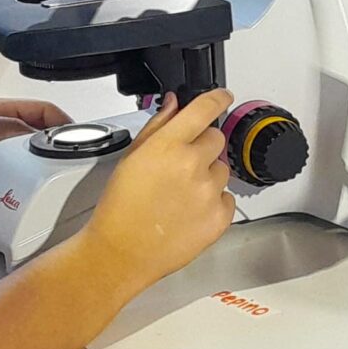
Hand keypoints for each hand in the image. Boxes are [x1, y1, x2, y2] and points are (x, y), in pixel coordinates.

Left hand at [0, 98, 72, 195]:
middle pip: (39, 133)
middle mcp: (0, 128)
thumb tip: (40, 135)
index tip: (76, 136)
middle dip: (56, 143)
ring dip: (42, 162)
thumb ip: (11, 129)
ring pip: (29, 155)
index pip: (42, 111)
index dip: (62, 121)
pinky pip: (16, 173)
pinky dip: (26, 177)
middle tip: (71, 157)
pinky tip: (32, 183)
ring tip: (55, 171)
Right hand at [75, 90, 237, 285]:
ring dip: (208, 176)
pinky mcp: (219, 218)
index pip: (205, 108)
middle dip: (202, 147)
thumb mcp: (131, 158)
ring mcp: (209, 193)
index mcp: (169, 145)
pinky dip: (214, 203)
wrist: (121, 252)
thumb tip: (174, 104)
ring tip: (181, 195)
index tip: (223, 96)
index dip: (217, 98)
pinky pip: (227, 199)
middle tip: (181, 166)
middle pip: (217, 138)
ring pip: (222, 170)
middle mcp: (193, 165)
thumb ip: (157, 126)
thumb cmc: (120, 208)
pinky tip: (190, 211)